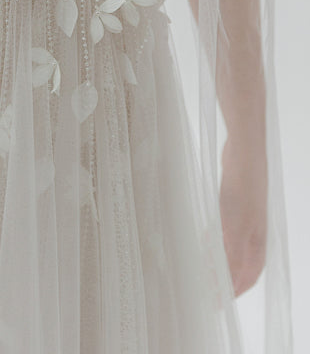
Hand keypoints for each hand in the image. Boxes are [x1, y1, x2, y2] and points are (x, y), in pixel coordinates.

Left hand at [219, 133, 266, 295]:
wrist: (244, 152)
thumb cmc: (242, 187)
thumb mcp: (234, 224)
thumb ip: (231, 252)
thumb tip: (227, 280)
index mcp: (256, 242)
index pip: (247, 276)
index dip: (233, 291)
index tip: (216, 304)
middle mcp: (252, 234)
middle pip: (240, 266)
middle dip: (226, 282)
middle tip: (207, 294)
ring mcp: (244, 220)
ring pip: (230, 249)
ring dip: (218, 262)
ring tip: (201, 274)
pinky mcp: (233, 205)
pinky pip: (223, 231)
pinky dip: (214, 240)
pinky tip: (203, 242)